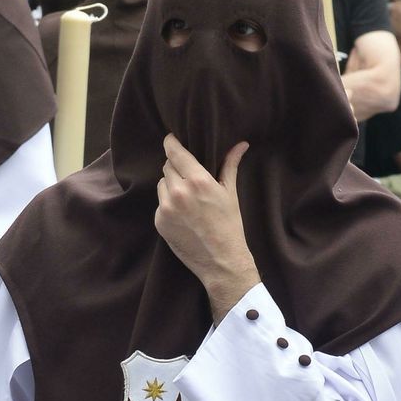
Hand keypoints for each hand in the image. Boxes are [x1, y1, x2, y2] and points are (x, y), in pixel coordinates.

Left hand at [155, 137, 259, 320]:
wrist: (221, 261)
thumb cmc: (229, 226)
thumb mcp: (230, 193)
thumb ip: (230, 165)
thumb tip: (241, 145)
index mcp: (198, 181)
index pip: (175, 152)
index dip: (170, 143)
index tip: (170, 138)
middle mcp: (179, 192)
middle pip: (167, 167)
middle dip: (176, 168)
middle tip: (189, 177)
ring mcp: (166, 208)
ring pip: (162, 184)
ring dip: (170, 186)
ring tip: (187, 199)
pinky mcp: (160, 222)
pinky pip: (160, 203)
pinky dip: (168, 204)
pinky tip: (183, 214)